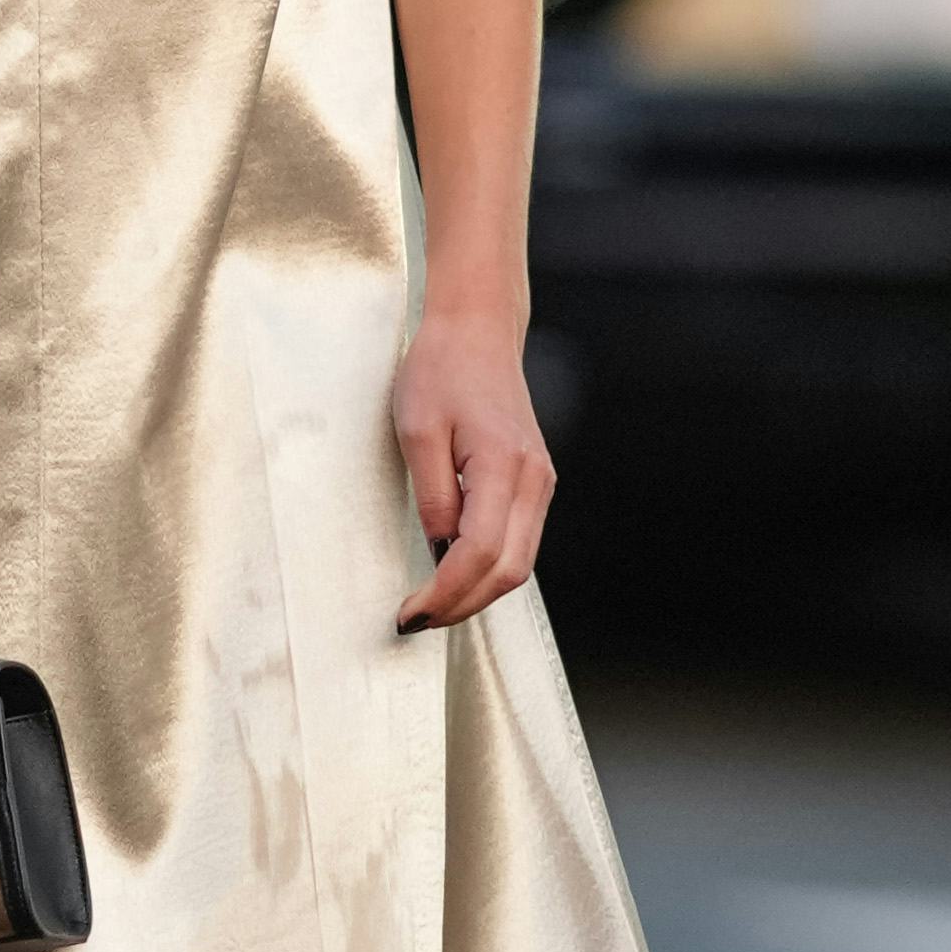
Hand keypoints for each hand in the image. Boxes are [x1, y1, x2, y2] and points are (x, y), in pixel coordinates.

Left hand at [391, 304, 553, 631]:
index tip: (410, 613)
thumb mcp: (418, 430)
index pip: (479, 553)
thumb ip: (432, 495)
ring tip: (432, 605)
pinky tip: (455, 574)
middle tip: (417, 620)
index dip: (445, 593)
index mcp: (504, 466)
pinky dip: (489, 569)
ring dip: (477, 593)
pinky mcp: (535, 483)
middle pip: (509, 571)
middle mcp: (534, 481)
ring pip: (519, 563)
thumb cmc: (441, 370)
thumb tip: (440, 550)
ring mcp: (540, 483)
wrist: (477, 331)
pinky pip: (519, 542)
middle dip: (462, 606)